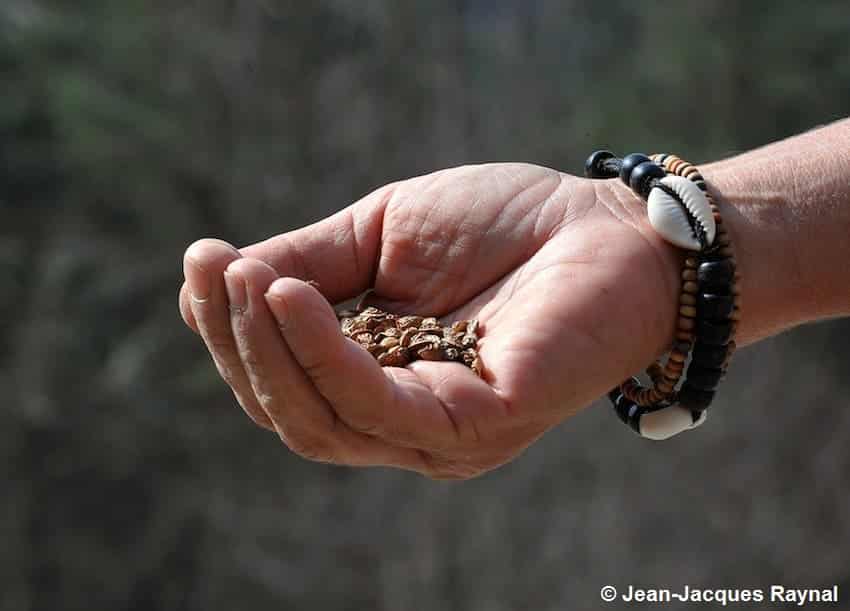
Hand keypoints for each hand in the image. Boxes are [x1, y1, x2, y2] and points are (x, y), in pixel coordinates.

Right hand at [179, 163, 682, 477]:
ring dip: (268, 351)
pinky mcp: (478, 428)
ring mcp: (438, 434)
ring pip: (319, 423)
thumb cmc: (501, 225)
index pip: (282, 378)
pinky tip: (290, 299)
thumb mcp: (383, 233)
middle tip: (213, 269)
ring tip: (245, 279)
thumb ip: (310, 263)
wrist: (608, 222)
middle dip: (238, 343)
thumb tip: (222, 275)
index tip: (202, 261)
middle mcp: (401, 419)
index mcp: (377, 375)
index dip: (230, 330)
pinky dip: (323, 356)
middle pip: (288, 411)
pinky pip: (378, 408)